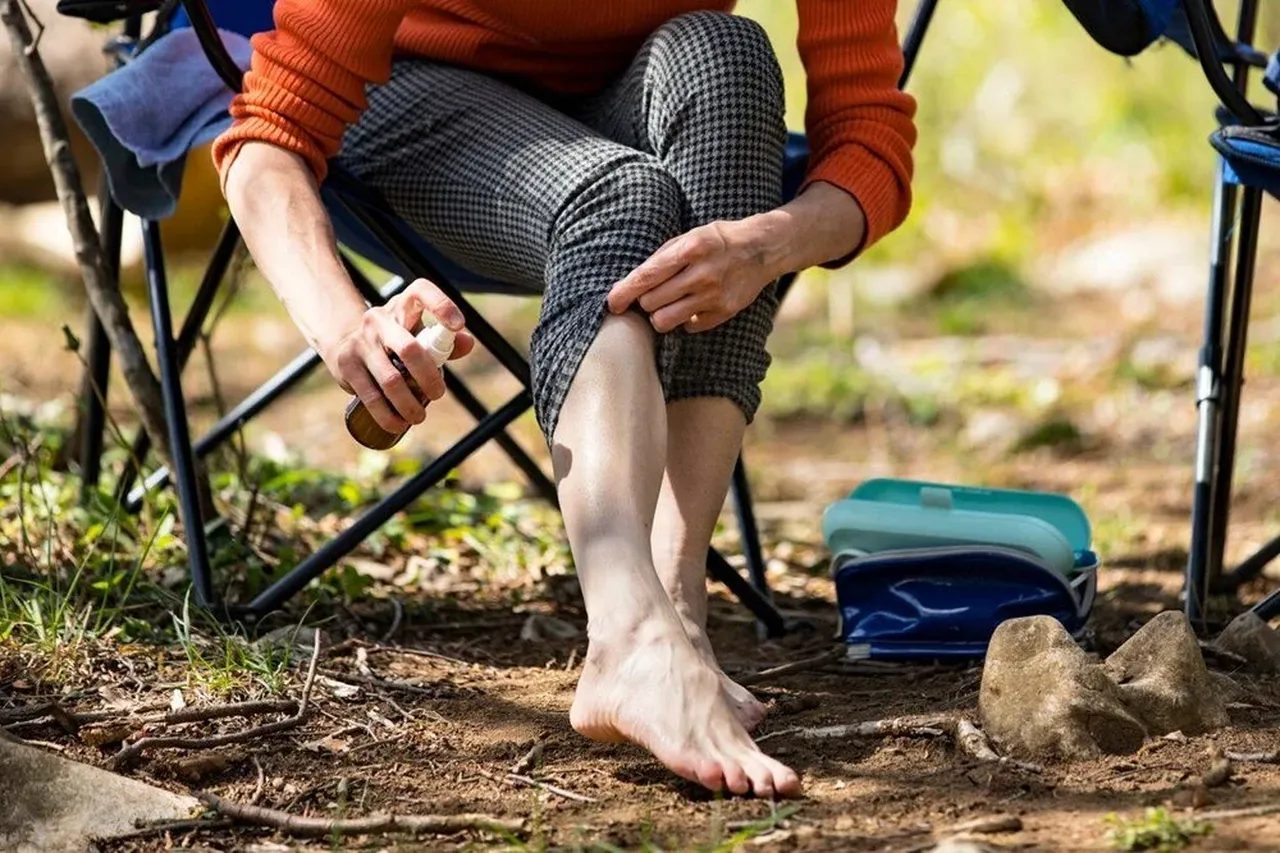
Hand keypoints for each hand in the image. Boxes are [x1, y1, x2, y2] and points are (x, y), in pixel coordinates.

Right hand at [320, 279, 475, 434]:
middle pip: (410, 349)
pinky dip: (388, 416)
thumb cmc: (394, 339)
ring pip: (391, 380)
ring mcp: (361, 342)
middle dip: (429, 377)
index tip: (458, 325)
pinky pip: (371, 396)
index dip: (441, 305)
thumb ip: (444, 342)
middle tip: (438, 394)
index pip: (421, 292)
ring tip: (419, 417)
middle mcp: (379, 320)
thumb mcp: (417, 333)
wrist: (344, 342)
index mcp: (402, 307)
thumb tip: (468, 343)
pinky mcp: (346, 365)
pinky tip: (398, 424)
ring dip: (410, 405)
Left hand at [606, 219, 781, 333]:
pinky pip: (688, 328)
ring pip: (665, 321)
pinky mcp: (724, 312)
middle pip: (652, 302)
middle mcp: (701, 274)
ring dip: (660, 315)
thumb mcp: (690, 236)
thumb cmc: (718, 240)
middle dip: (645, 301)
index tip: (611, 304)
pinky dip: (684, 320)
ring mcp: (714, 296)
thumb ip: (662, 257)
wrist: (762, 249)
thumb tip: (631, 283)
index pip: (647, 277)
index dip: (624, 293)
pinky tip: (692, 306)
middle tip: (652, 294)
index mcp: (690, 249)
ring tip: (667, 304)